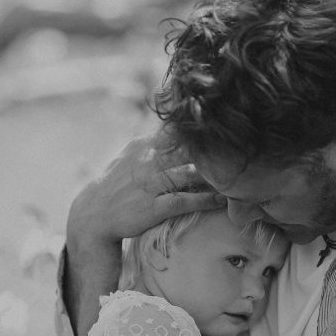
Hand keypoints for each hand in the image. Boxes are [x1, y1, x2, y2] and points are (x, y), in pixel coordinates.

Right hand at [67, 131, 224, 246]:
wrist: (93, 214)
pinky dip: (205, 199)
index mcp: (143, 145)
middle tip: (242, 144)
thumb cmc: (117, 184)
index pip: (175, 129)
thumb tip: (177, 126)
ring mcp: (150, 184)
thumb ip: (154, 141)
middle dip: (213, 146)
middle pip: (186, 148)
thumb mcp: (131, 155)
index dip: (200, 126)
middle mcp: (147, 161)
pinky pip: (184, 200)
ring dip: (215, 173)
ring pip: (188, 173)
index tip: (226, 121)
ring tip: (239, 172)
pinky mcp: (153, 207)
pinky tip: (222, 199)